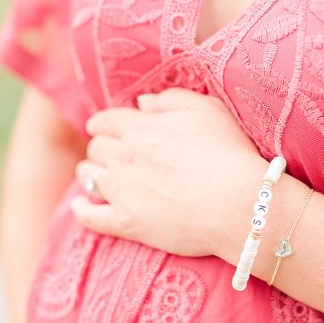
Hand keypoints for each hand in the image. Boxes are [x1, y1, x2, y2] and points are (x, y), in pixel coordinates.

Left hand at [70, 88, 266, 257]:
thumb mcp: (209, 110)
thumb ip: (171, 100)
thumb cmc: (231, 155)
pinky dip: (82, 209)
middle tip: (119, 158)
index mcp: (140, 127)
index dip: (106, 125)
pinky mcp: (126, 223)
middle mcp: (124, 155)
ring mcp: (121, 190)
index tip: (112, 131)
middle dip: (103, 149)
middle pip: (95, 147)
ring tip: (107, 180)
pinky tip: (84, 207)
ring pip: (87, 176)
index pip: (105, 120)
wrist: (241, 205)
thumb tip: (142, 103)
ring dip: (93, 174)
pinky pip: (88, 216)